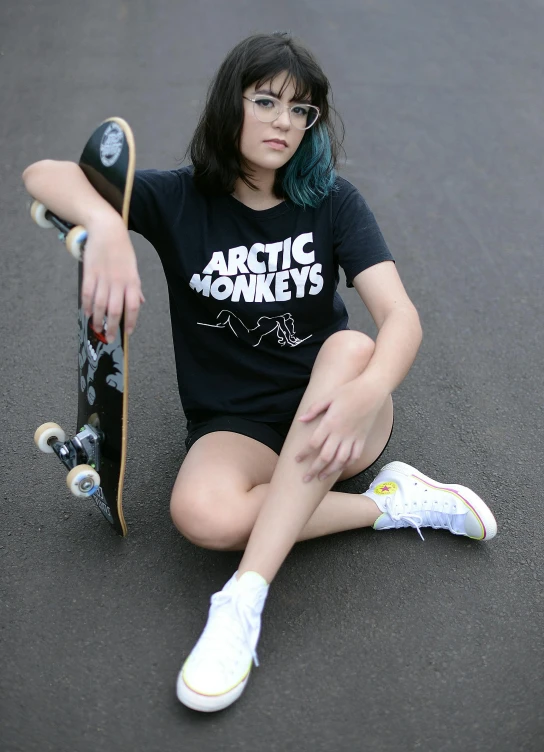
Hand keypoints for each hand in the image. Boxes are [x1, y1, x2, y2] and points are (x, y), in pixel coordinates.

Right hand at [81, 216, 144, 341]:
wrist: (107, 229)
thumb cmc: (122, 249)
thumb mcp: (133, 268)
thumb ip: (136, 287)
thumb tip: (140, 302)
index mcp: (132, 281)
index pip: (133, 307)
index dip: (131, 322)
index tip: (128, 333)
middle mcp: (118, 282)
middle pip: (115, 310)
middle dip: (112, 327)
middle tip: (109, 338)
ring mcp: (103, 277)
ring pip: (100, 305)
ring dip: (97, 319)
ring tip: (96, 328)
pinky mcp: (89, 273)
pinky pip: (87, 293)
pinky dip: (86, 305)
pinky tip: (87, 313)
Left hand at [295, 380, 385, 481]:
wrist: (372, 391)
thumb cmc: (348, 391)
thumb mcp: (328, 397)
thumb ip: (313, 410)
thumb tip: (300, 420)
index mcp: (330, 423)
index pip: (314, 443)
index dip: (304, 453)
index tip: (296, 459)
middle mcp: (341, 433)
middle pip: (325, 457)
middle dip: (314, 469)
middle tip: (305, 479)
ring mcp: (353, 437)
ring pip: (340, 460)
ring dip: (329, 471)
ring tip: (321, 477)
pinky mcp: (362, 438)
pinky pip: (354, 456)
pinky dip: (346, 464)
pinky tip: (339, 468)